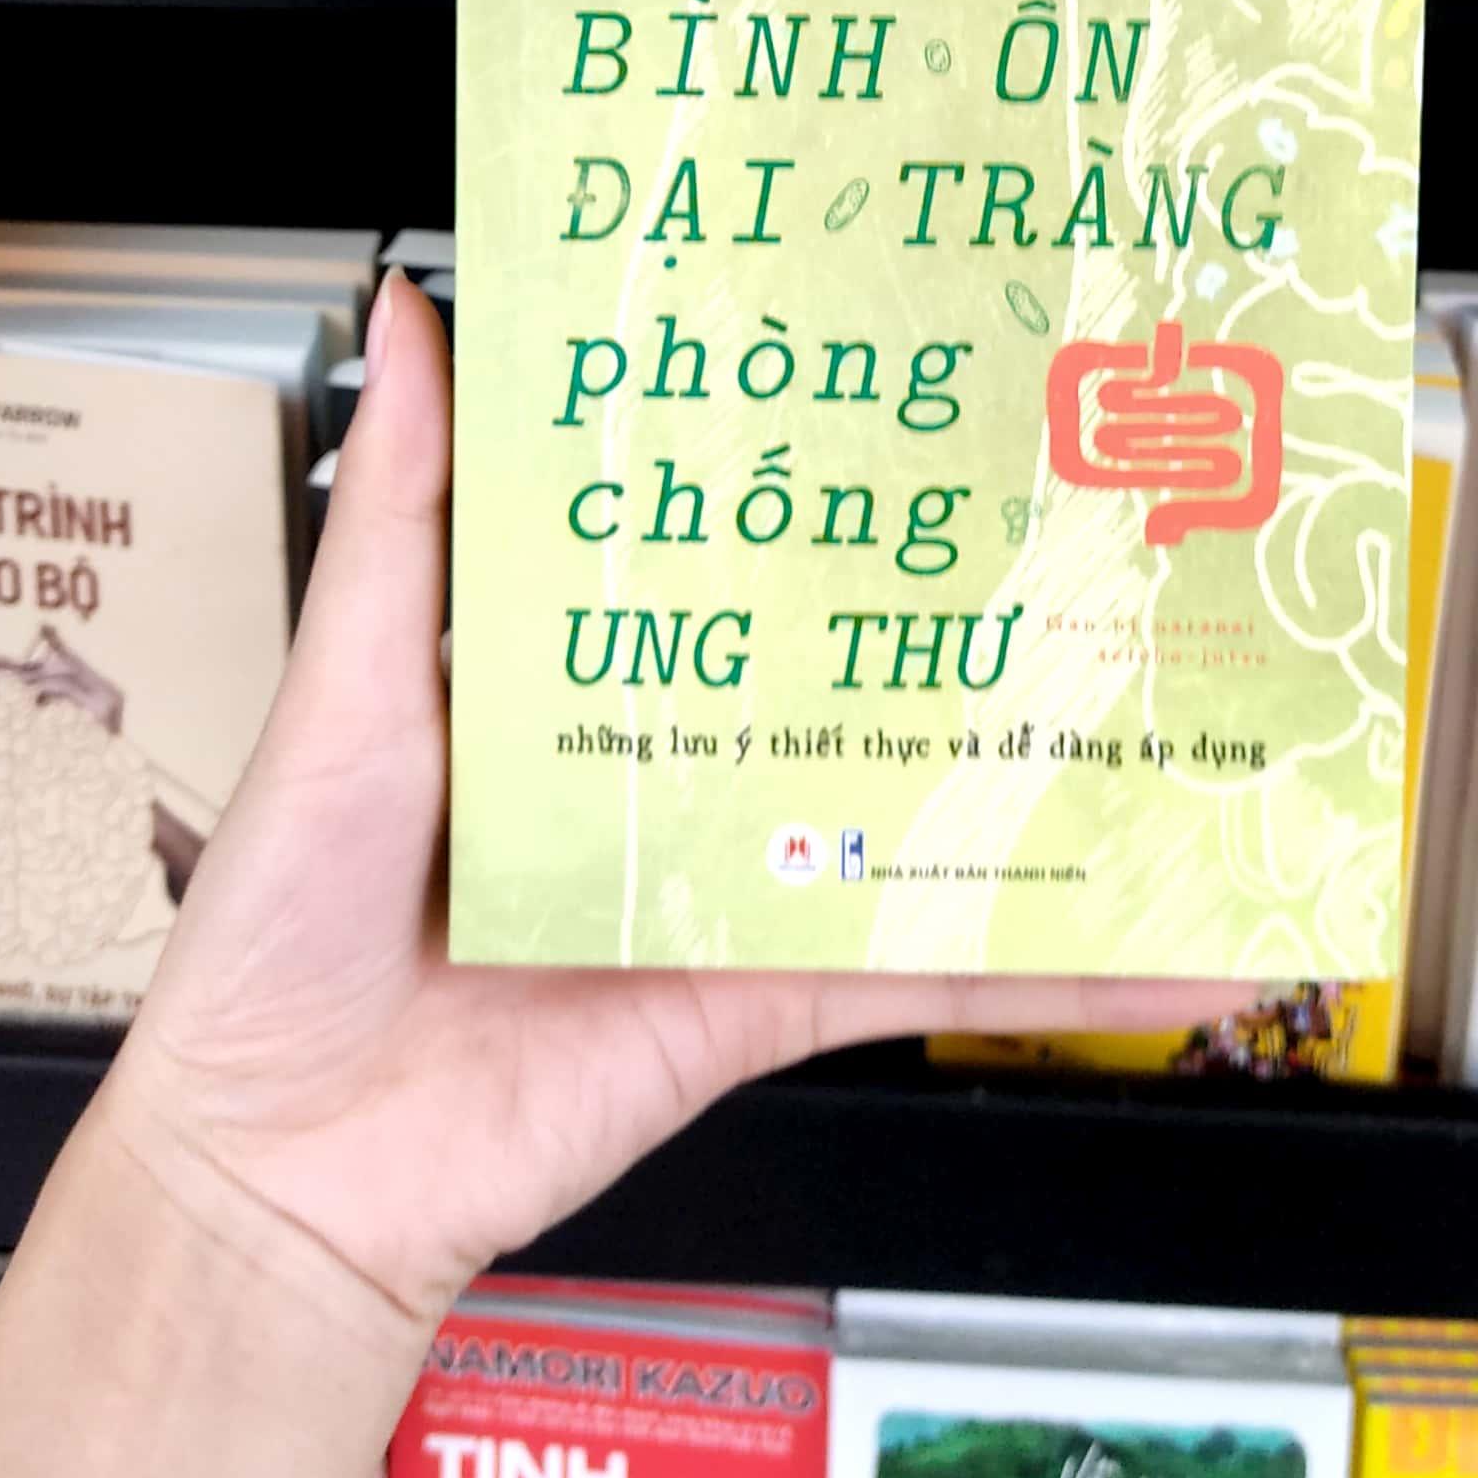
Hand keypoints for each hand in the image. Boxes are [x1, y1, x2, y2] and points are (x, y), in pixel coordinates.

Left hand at [105, 277, 1234, 1340]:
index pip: (725, 547)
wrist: (282, 1168)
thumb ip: (407, 507)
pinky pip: (931, 972)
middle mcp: (673, 770)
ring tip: (1195, 711)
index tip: (914, 376)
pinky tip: (1173, 943)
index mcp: (582, 673)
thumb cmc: (284, 918)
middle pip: (850, 671)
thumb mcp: (350, 678)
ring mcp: (734, 885)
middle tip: (1107, 508)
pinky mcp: (767, 999)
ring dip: (1059, 788)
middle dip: (976, 607)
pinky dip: (1053, 964)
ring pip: (926, 817)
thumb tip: (416, 309)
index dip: (814, 469)